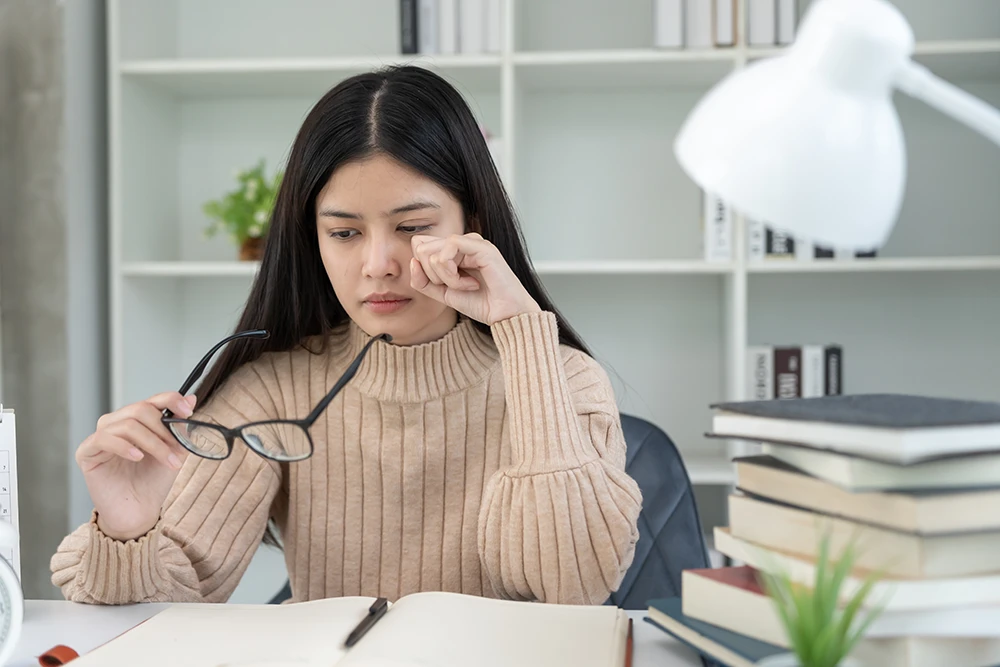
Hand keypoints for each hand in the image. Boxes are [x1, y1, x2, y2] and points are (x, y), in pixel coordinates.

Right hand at [76, 392, 195, 540]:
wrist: (139, 511)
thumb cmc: (153, 481)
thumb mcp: (173, 450)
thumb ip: (179, 426)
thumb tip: (190, 399)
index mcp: (136, 420)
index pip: (151, 400)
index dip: (170, 400)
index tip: (187, 411)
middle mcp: (116, 424)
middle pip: (140, 410)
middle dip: (163, 430)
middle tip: (177, 450)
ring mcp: (100, 437)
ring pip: (127, 425)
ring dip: (153, 443)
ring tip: (167, 461)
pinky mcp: (86, 452)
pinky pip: (104, 439)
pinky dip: (125, 446)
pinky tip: (138, 457)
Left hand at [410, 233, 540, 325]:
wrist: (505, 314)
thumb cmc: (481, 303)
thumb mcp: (442, 293)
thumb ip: (423, 281)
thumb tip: (412, 262)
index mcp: (454, 249)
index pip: (420, 246)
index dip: (423, 270)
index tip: (442, 286)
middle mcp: (463, 241)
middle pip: (421, 247)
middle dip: (432, 274)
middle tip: (454, 287)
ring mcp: (472, 241)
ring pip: (432, 251)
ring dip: (444, 277)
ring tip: (465, 286)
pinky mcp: (480, 246)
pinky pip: (448, 251)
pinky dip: (451, 274)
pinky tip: (470, 283)